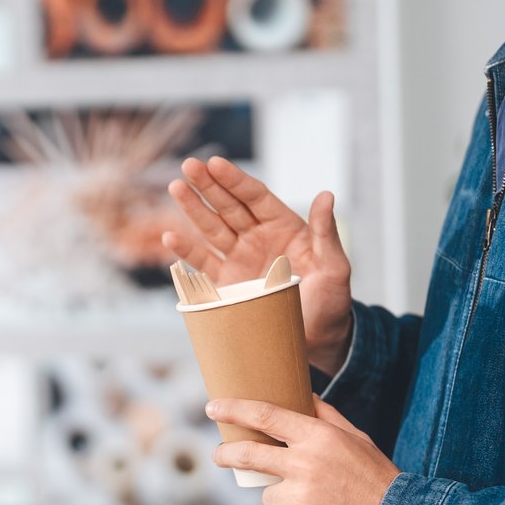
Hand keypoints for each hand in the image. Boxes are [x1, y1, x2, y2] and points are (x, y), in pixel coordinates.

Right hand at [162, 157, 354, 375]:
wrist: (317, 341)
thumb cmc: (331, 302)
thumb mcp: (334, 267)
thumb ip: (325, 233)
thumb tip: (326, 195)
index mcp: (284, 227)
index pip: (255, 196)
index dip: (234, 180)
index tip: (215, 163)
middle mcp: (258, 238)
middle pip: (228, 206)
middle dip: (208, 185)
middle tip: (189, 165)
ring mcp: (240, 260)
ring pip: (212, 228)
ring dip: (193, 209)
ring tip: (176, 187)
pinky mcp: (227, 285)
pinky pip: (203, 264)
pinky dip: (186, 252)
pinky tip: (170, 237)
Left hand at [208, 397, 400, 504]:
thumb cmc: (376, 479)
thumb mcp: (356, 439)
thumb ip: (326, 418)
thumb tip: (304, 396)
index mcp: (319, 437)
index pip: (266, 416)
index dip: (234, 410)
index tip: (213, 408)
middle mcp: (305, 464)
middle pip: (249, 455)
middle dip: (226, 454)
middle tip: (219, 455)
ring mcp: (300, 496)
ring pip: (269, 494)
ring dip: (283, 497)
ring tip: (318, 502)